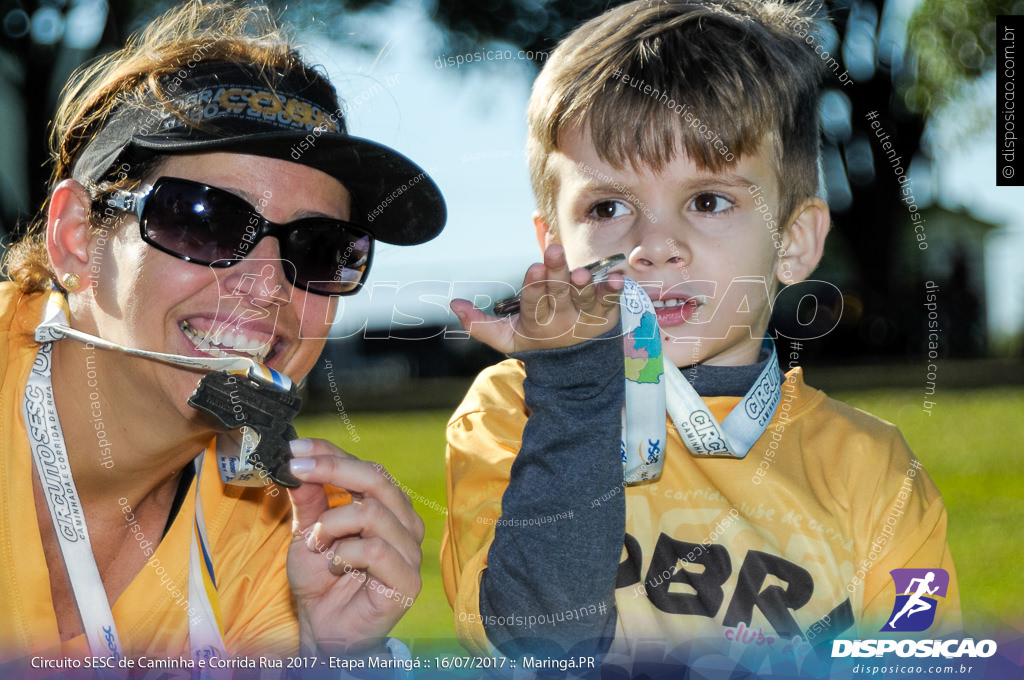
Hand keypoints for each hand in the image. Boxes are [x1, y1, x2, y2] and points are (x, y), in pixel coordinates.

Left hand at [285, 439, 423, 655]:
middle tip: (298, 471)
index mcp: (385, 507)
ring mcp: (409, 550)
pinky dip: (344, 553)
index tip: (295, 449)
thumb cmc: (321, 581)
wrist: (323, 629)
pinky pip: (374, 549)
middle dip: (332, 470)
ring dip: (333, 524)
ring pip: (373, 512)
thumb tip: (299, 462)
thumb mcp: (307, 532)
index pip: (364, 466)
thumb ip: (309, 499)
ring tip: (317, 545)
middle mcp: (403, 522)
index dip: (330, 453)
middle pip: (377, 478)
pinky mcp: (407, 579)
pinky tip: (335, 565)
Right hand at [451, 243, 622, 353]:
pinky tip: (618, 279)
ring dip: (585, 286)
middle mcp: (562, 319)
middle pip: (559, 294)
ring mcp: (585, 317)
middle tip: (555, 251)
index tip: (533, 268)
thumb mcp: (505, 338)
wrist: (572, 368)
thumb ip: (478, 323)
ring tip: (583, 273)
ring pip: (585, 299)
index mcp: (536, 322)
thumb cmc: (534, 340)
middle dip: (556, 273)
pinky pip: (610, 303)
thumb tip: (454, 304)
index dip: (533, 286)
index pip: (533, 302)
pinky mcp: (605, 315)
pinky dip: (614, 292)